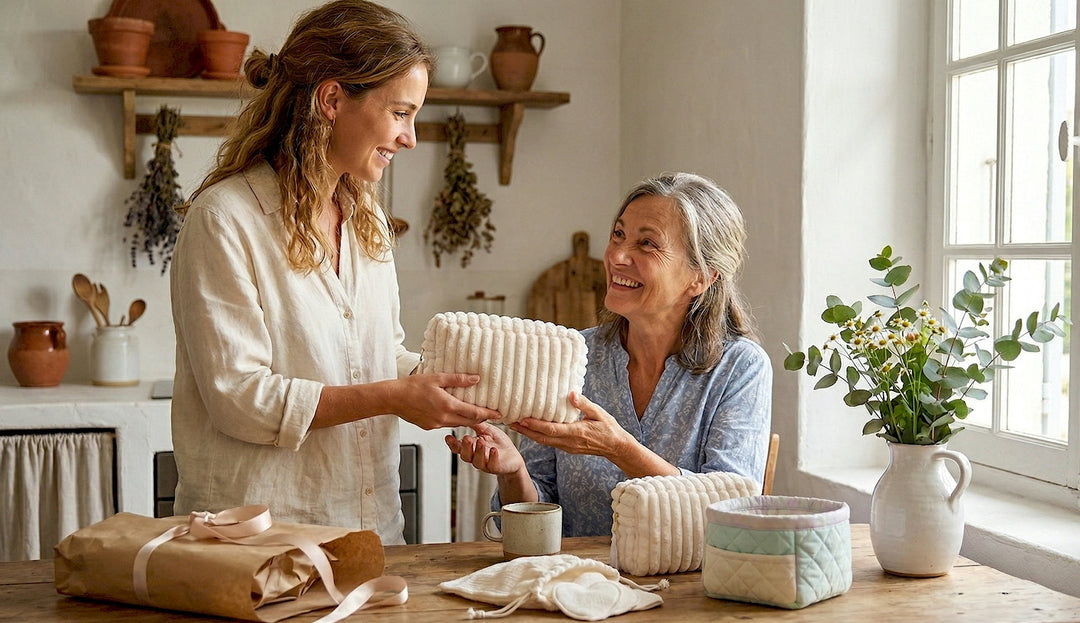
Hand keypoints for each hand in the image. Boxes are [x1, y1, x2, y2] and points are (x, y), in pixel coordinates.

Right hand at [392, 373, 500, 429]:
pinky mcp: (429, 426)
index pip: (474, 413)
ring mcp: (436, 424)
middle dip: (481, 419)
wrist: (393, 398)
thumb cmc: (412, 386)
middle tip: (492, 415)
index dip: (488, 414)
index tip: (499, 414)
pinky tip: (453, 412)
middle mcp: (443, 418)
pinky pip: (446, 424)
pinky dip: (453, 419)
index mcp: (447, 406)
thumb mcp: (437, 378)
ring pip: (457, 423)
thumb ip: (458, 379)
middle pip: (469, 421)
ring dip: (467, 419)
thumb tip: (476, 378)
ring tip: (475, 413)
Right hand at [445, 421, 523, 475]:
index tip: (448, 437)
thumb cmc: (499, 443)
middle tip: (466, 438)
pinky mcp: (496, 467)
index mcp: (472, 448)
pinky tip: (493, 450)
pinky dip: (492, 457)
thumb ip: (476, 424)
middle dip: (465, 447)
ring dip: (478, 451)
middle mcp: (476, 457)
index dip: (452, 443)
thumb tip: (466, 412)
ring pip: (477, 461)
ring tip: (481, 441)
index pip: (458, 447)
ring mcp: (485, 463)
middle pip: (465, 455)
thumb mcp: (487, 430)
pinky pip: (492, 465)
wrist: (513, 457)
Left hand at [510, 392, 633, 460]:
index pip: (552, 430)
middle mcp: (569, 443)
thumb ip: (584, 404)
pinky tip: (531, 429)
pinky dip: (538, 436)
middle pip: (542, 438)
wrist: (616, 447)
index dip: (536, 425)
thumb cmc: (608, 428)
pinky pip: (549, 442)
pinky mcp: (567, 448)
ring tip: (516, 425)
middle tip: (510, 422)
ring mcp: (567, 447)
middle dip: (525, 431)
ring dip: (529, 434)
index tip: (523, 419)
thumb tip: (571, 393)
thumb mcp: (599, 413)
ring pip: (544, 442)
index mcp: (576, 433)